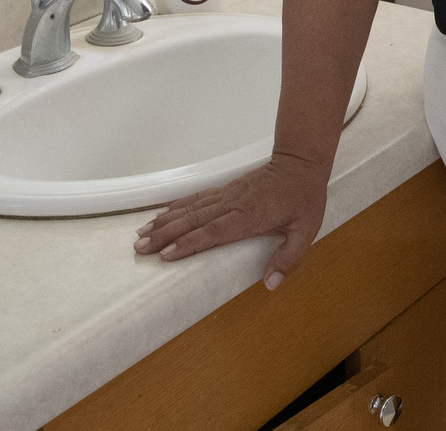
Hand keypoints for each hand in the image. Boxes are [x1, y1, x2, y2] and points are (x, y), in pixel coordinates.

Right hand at [133, 152, 329, 286]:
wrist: (300, 162)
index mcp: (250, 217)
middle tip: (139, 249)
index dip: (189, 243)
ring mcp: (227, 195)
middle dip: (165, 235)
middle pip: (193, 221)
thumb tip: (271, 284)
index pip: (214, 232)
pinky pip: (196, 199)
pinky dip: (176, 206)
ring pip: (190, 209)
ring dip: (165, 222)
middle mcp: (233, 205)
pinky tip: (162, 214)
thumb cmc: (304, 197)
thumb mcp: (306, 230)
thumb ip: (289, 258)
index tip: (166, 255)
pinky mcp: (226, 189)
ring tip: (141, 235)